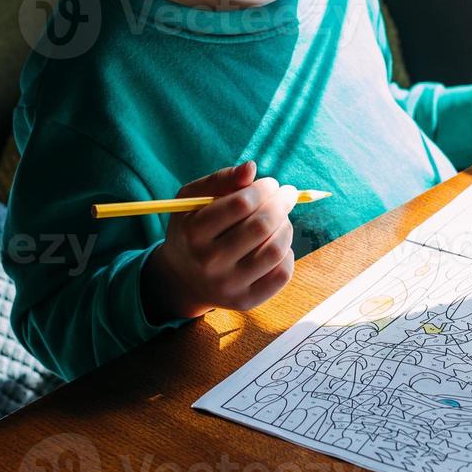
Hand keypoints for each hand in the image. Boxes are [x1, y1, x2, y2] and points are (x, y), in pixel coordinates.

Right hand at [140, 159, 296, 322]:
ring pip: (276, 250)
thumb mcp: (193, 199)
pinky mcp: (245, 302)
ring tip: (281, 219)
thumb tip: (251, 168)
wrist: (183, 278)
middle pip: (261, 226)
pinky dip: (288, 253)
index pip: (242, 203)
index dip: (264, 189)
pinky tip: (276, 244)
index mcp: (194, 232)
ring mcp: (228, 286)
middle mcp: (209, 262)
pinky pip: (282, 274)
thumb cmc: (193, 228)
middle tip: (287, 195)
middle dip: (281, 204)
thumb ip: (221, 179)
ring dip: (286, 227)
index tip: (271, 184)